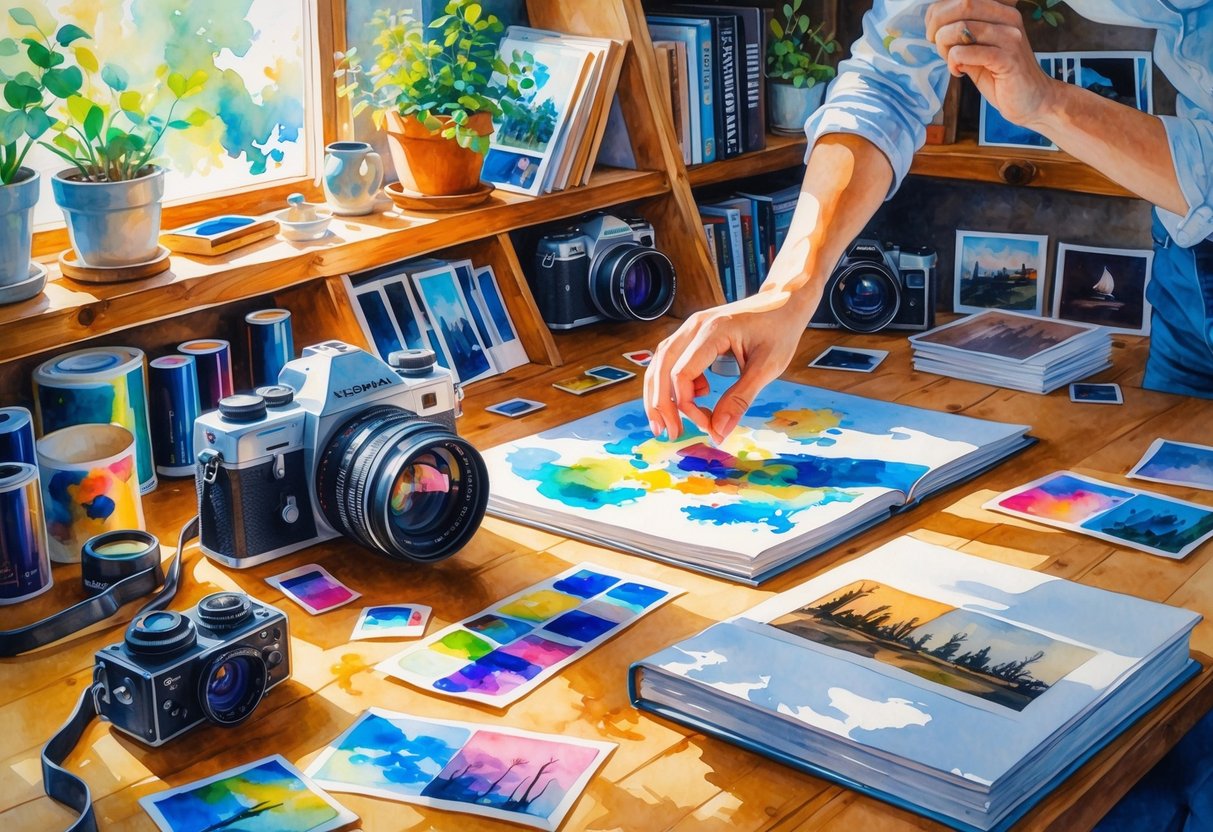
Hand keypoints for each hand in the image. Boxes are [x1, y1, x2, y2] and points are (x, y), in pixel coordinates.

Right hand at [644, 289, 815, 443]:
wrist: (784, 301)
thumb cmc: (779, 330)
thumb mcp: (767, 367)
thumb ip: (740, 398)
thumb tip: (718, 432)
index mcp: (712, 331)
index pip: (682, 374)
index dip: (687, 406)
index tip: (707, 426)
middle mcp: (694, 326)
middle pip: (661, 367)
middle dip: (660, 404)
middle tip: (666, 433)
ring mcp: (691, 327)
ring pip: (660, 362)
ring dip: (657, 394)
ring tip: (662, 422)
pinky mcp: (693, 333)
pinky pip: (670, 358)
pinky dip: (670, 381)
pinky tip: (692, 397)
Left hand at [925, 0, 1057, 127]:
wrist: (1033, 100)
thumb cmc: (1001, 76)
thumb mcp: (977, 49)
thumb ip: (961, 34)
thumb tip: (933, 25)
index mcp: (1002, 10)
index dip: (938, 11)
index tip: (932, 31)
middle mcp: (1009, 18)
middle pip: (963, 4)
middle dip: (937, 24)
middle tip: (934, 44)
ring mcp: (1010, 37)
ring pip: (962, 28)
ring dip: (944, 46)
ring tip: (951, 61)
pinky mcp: (1007, 59)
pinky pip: (966, 52)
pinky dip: (954, 62)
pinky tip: (959, 72)